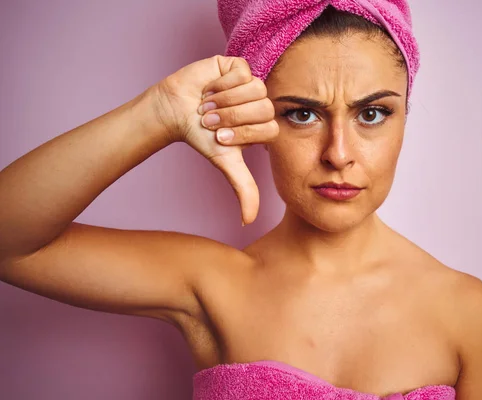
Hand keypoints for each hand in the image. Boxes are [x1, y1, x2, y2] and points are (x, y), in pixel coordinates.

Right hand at [151, 56, 278, 224]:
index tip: (220, 137)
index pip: (270, 128)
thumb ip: (243, 188)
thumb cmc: (201, 137)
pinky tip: (211, 88)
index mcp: (264, 126)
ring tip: (209, 105)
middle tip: (212, 120)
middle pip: (263, 108)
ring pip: (254, 89)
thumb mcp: (226, 163)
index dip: (243, 133)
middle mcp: (262, 104)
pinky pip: (241, 73)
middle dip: (232, 117)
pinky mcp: (239, 67)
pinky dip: (222, 83)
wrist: (175, 112)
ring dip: (225, 101)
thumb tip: (248, 222)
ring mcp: (252, 84)